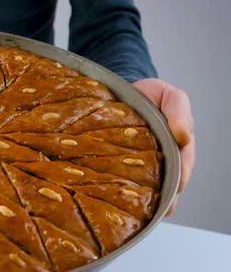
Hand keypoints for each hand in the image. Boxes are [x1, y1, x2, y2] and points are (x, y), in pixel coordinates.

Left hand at [133, 78, 194, 216]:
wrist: (123, 91)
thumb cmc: (150, 94)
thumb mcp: (169, 96)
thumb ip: (179, 111)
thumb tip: (184, 136)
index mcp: (178, 142)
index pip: (183, 162)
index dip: (180, 175)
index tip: (177, 187)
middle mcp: (166, 155)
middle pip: (170, 179)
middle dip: (167, 194)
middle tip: (163, 208)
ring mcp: (147, 161)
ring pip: (153, 184)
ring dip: (152, 199)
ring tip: (148, 215)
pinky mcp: (126, 163)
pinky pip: (132, 181)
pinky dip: (133, 194)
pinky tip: (128, 207)